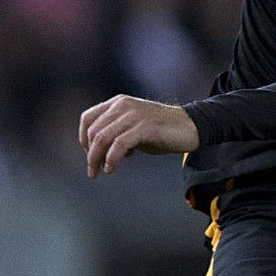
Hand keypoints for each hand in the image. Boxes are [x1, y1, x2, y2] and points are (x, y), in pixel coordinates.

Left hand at [79, 95, 200, 177]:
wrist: (191, 126)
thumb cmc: (162, 130)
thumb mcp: (134, 126)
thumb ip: (116, 132)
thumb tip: (97, 151)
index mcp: (118, 103)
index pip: (87, 118)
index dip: (83, 139)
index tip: (89, 154)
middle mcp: (123, 105)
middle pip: (94, 131)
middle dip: (90, 154)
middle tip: (93, 170)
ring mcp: (134, 115)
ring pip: (102, 138)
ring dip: (96, 159)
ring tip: (99, 172)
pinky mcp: (145, 127)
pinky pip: (119, 145)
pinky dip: (111, 159)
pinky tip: (112, 168)